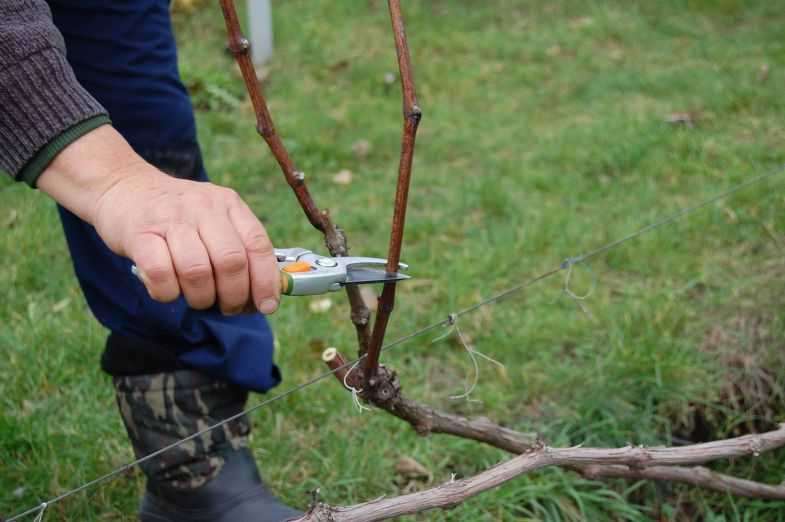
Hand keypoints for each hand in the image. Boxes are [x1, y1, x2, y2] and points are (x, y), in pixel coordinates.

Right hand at [38, 125, 279, 314]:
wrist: (122, 186)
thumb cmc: (176, 217)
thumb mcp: (214, 219)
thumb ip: (240, 250)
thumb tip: (265, 296)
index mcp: (229, 204)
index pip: (258, 245)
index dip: (266, 281)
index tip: (267, 306)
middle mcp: (203, 207)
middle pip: (231, 262)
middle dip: (234, 296)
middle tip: (227, 307)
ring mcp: (171, 219)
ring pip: (198, 272)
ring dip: (201, 298)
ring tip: (196, 298)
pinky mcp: (139, 233)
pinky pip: (161, 275)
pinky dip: (168, 293)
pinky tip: (167, 289)